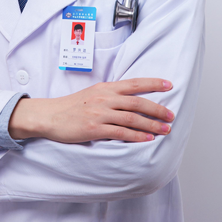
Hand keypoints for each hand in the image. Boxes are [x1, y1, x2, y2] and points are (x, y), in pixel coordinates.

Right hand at [9, 79, 174, 142]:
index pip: (134, 83)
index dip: (153, 83)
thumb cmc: (71, 106)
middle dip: (158, 109)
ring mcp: (100, 113)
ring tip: (165, 129)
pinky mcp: (95, 128)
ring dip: (152, 124)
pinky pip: (121, 132)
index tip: (169, 85)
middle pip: (137, 102)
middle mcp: (104, 98)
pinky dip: (136, 135)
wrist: (50, 116)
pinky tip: (147, 138)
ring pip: (132, 118)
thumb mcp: (92, 94)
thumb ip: (110, 95)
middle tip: (171, 115)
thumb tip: (130, 99)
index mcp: (105, 88)